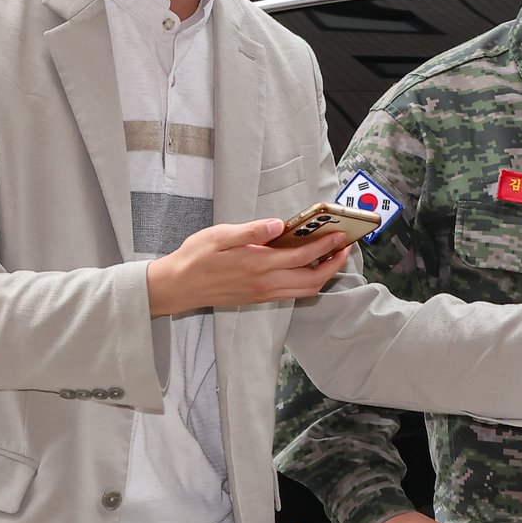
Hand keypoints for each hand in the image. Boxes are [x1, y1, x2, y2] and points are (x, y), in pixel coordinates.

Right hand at [146, 219, 350, 316]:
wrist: (177, 287)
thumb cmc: (195, 258)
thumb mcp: (219, 236)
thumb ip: (251, 231)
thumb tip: (278, 224)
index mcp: (257, 265)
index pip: (302, 256)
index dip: (325, 246)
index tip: (340, 235)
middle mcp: (265, 284)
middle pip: (312, 280)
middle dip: (333, 264)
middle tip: (345, 247)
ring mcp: (263, 294)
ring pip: (305, 290)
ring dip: (323, 274)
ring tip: (332, 256)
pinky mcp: (259, 298)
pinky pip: (293, 293)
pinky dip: (308, 281)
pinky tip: (309, 266)